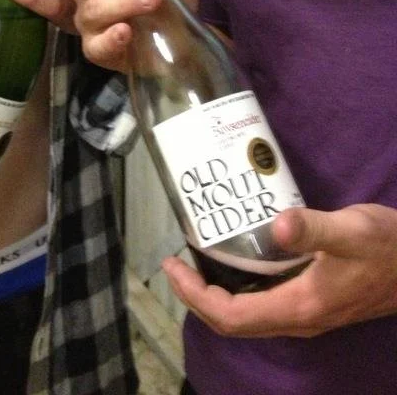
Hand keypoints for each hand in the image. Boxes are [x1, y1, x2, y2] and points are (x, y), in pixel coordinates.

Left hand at [162, 204, 396, 337]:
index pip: (231, 316)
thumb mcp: (352, 230)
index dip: (195, 295)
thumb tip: (275, 225)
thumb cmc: (388, 247)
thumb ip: (313, 228)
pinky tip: (235, 261)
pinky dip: (238, 291)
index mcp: (300, 307)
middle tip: (174, 264)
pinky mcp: (315, 304)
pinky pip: (264, 307)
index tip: (172, 266)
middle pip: (233, 322)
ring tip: (195, 261)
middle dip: (196, 296)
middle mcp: (299, 320)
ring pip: (248, 318)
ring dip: (215, 296)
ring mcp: (308, 316)